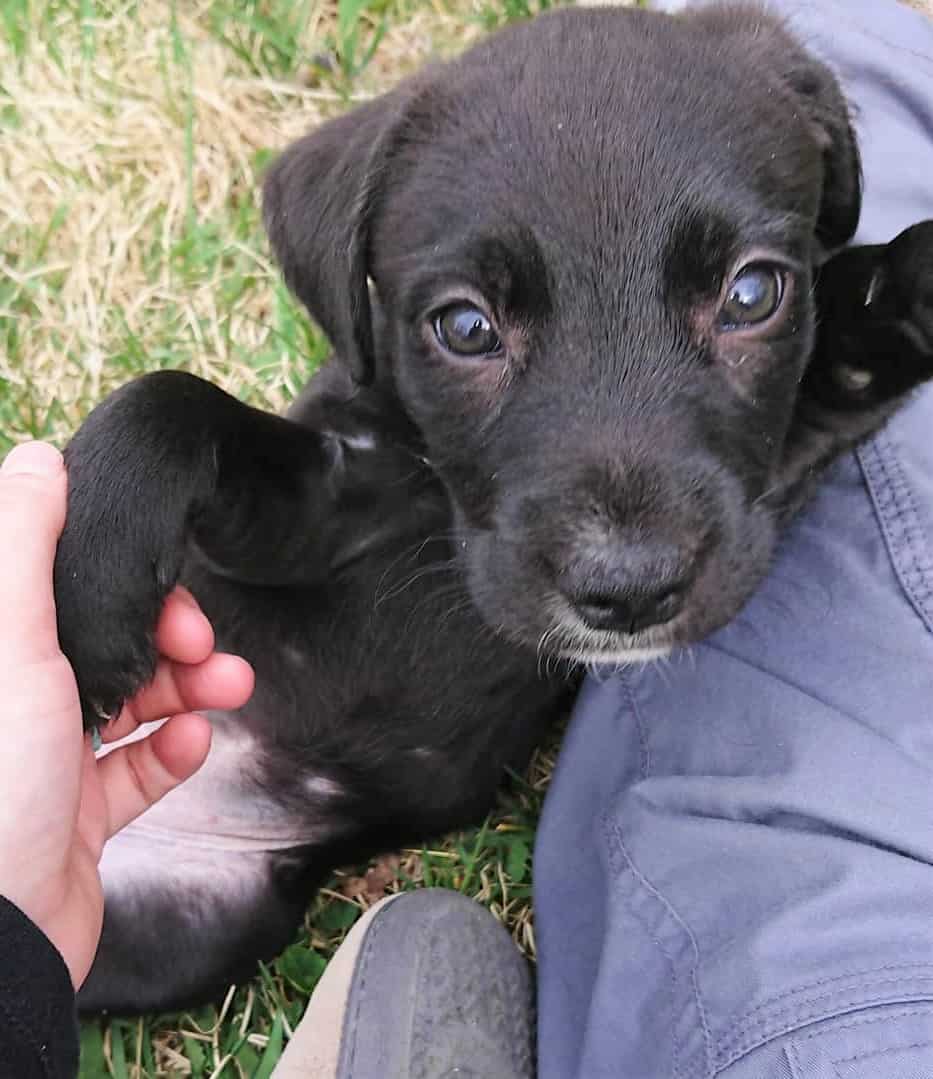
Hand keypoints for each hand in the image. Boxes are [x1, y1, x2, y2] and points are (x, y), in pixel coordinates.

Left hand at [0, 441, 254, 987]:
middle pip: (102, 645)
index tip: (165, 586)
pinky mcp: (76, 815)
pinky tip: (192, 746)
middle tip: (206, 645)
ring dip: (185, 691)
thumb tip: (37, 457)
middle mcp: (14, 704)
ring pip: (129, 704)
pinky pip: (135, 770)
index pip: (62, 589)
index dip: (121, 580)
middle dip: (167, 639)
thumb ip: (21, 545)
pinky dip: (169, 753)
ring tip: (229, 687)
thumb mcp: (11, 644)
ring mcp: (41, 764)